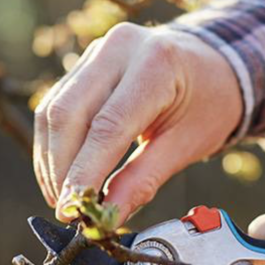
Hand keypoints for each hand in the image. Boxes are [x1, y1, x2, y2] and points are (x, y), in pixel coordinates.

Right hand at [33, 22, 242, 222]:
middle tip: (66, 209)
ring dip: (51, 160)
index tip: (73, 209)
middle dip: (61, 168)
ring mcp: (98, 51)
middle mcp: (120, 48)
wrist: (213, 65)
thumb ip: (144, 180)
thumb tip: (108, 217)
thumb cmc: (208, 103)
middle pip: (69, 113)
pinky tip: (61, 174)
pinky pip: (56, 105)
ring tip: (62, 198)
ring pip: (54, 110)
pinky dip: (53, 144)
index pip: (107, 125)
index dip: (84, 172)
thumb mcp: (187, 144)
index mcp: (156, 64)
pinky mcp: (85, 62)